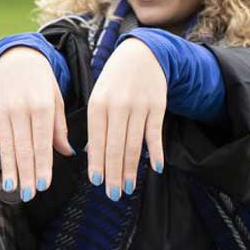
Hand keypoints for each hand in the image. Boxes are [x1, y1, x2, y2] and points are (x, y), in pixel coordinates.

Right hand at [0, 47, 73, 200]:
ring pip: (6, 145)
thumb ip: (60, 127)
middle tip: (29, 195)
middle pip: (24, 148)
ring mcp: (2, 111)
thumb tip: (68, 153)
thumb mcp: (56, 99)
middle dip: (26, 174)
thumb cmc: (42, 81)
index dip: (43, 166)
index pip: (43, 143)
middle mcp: (21, 109)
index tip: (44, 185)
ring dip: (9, 169)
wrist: (17, 57)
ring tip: (12, 187)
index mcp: (42, 107)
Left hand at [86, 37, 165, 199]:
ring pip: (134, 144)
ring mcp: (138, 107)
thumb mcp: (98, 97)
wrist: (141, 54)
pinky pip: (155, 133)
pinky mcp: (157, 106)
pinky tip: (155, 168)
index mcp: (97, 105)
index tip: (97, 182)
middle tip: (113, 194)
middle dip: (114, 173)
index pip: (97, 140)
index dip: (97, 163)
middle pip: (116, 146)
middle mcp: (117, 107)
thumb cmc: (114, 81)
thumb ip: (95, 125)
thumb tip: (92, 154)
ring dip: (131, 168)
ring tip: (128, 187)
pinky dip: (156, 151)